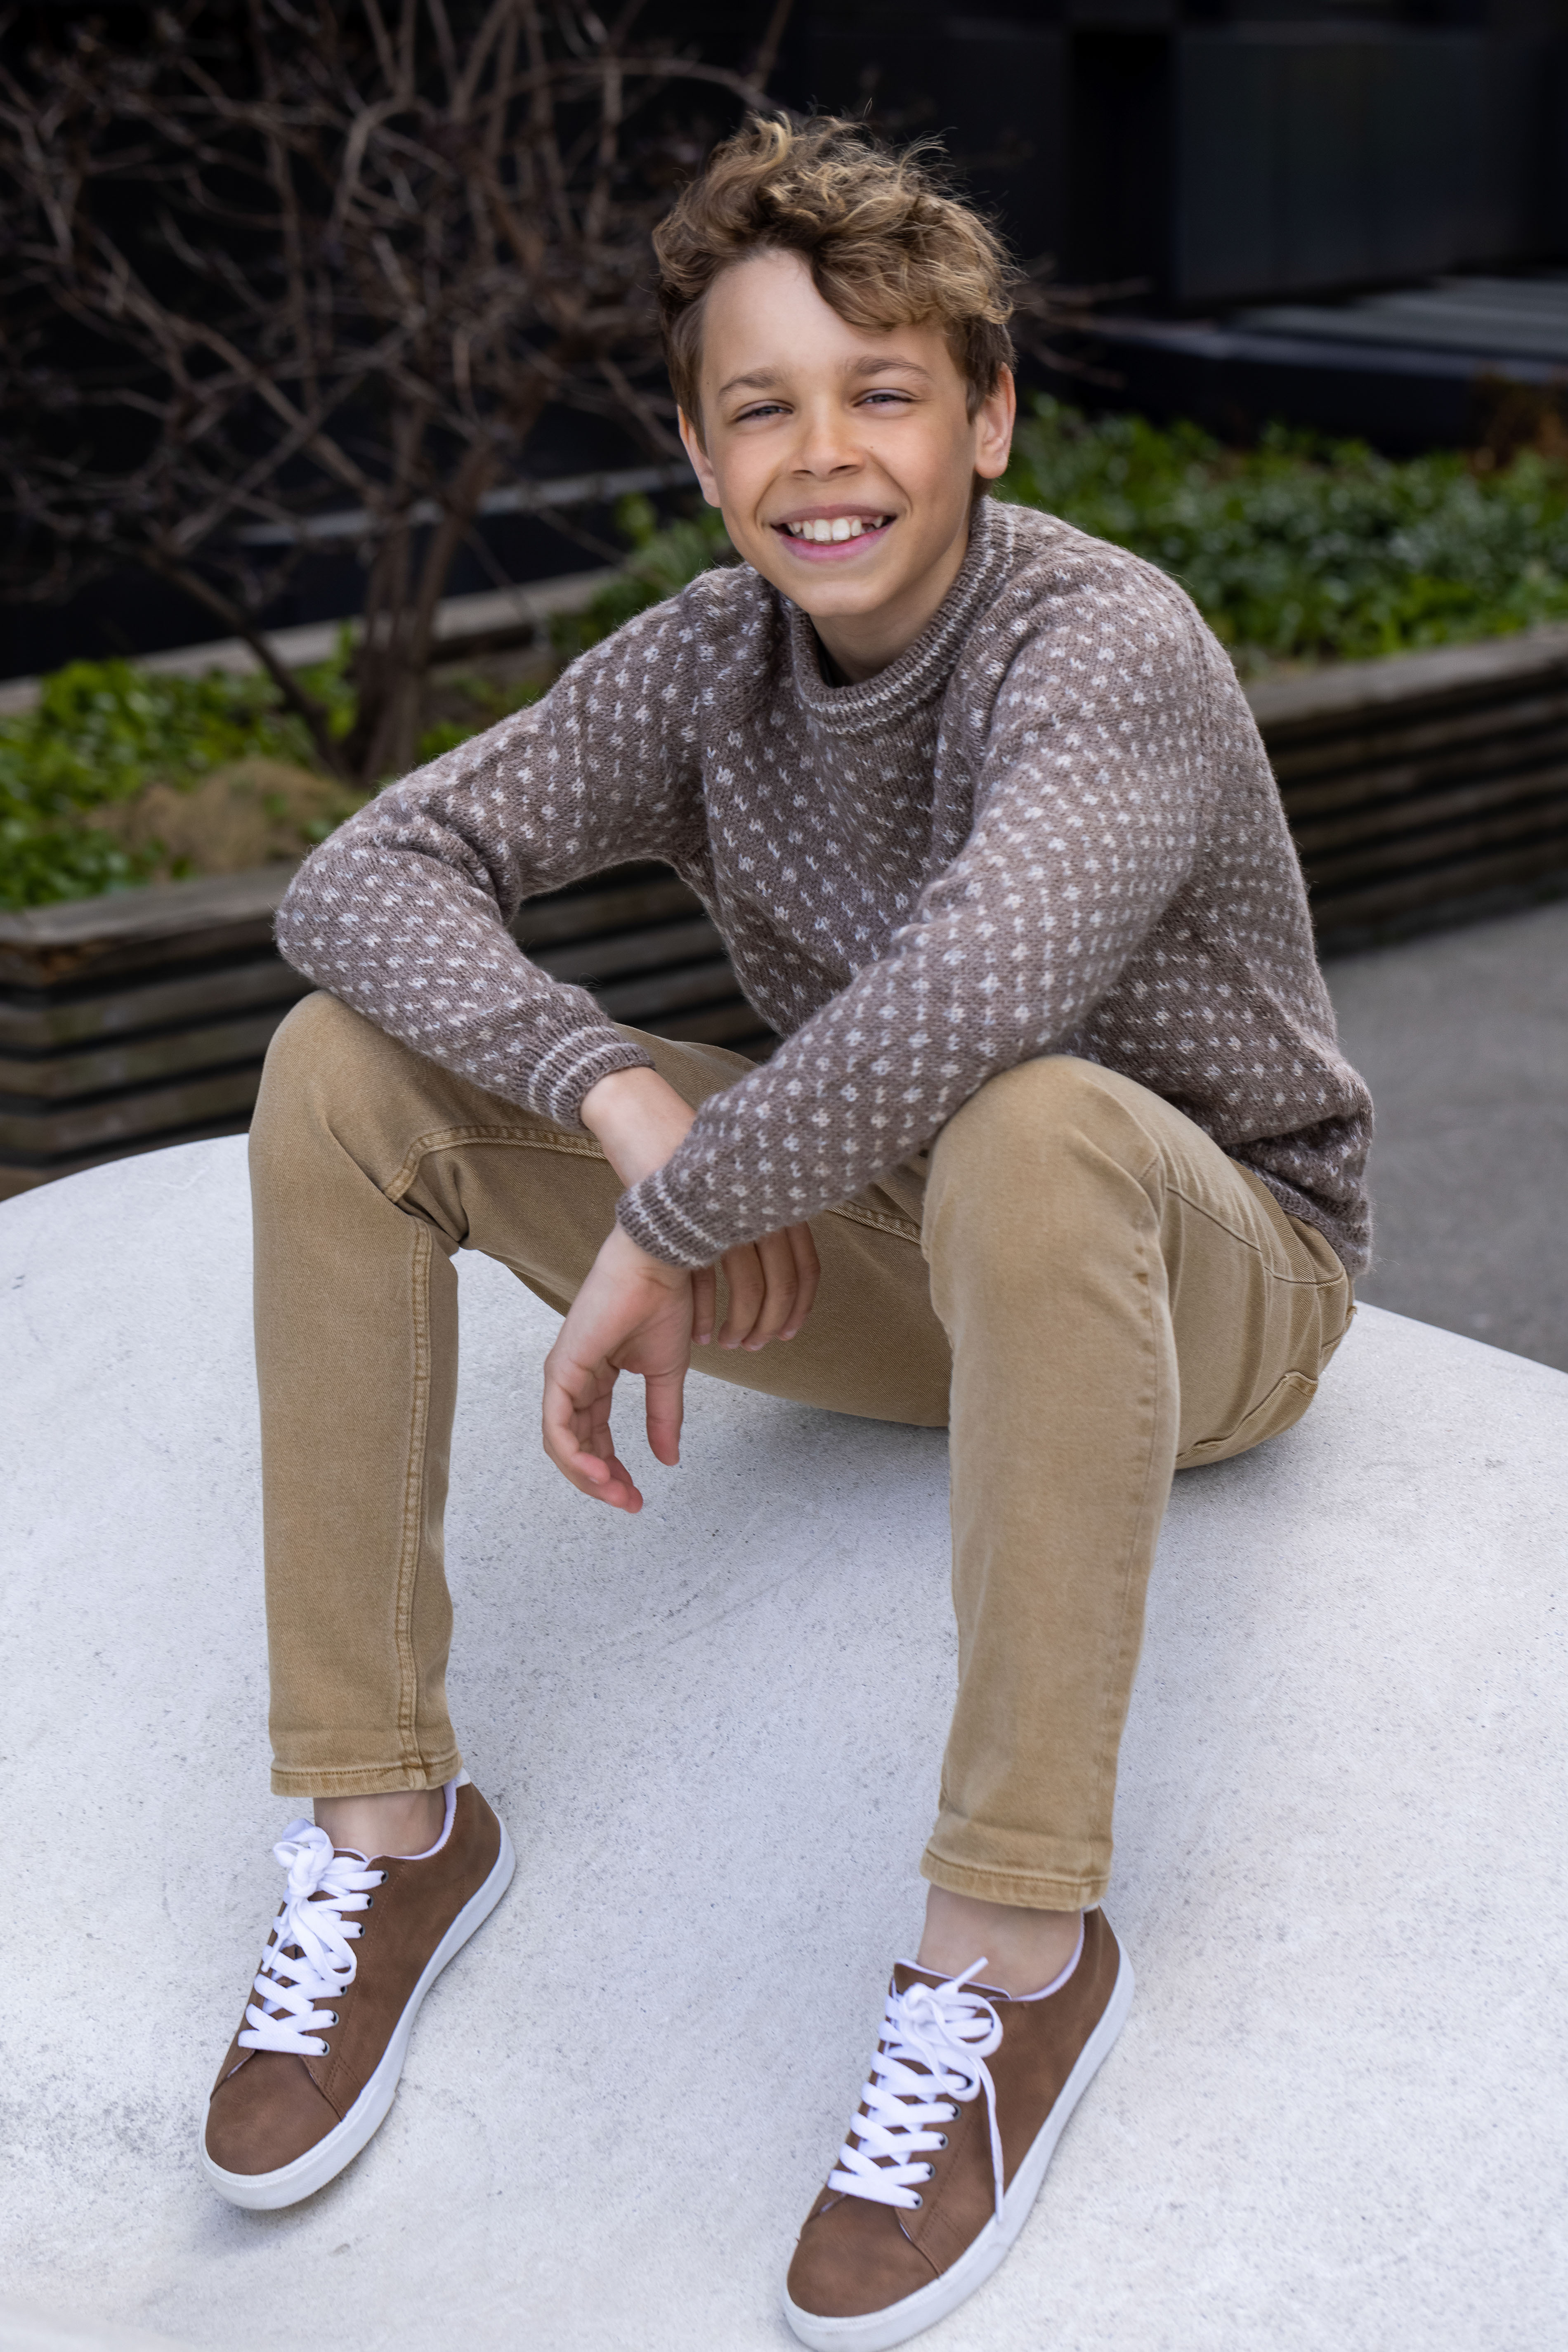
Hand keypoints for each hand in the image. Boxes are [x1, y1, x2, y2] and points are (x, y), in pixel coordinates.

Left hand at [541, 1224, 694, 1512]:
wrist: (659, 1267)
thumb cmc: (662, 1305)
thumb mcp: (667, 1374)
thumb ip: (664, 1418)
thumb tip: (669, 1459)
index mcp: (593, 1380)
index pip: (594, 1435)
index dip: (614, 1469)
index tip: (637, 1496)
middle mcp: (571, 1381)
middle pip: (574, 1446)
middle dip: (600, 1481)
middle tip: (630, 1502)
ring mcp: (562, 1376)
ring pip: (562, 1443)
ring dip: (589, 1475)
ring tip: (619, 1493)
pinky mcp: (561, 1370)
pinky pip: (558, 1426)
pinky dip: (575, 1454)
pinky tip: (600, 1472)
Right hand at [578, 1065, 820, 1349]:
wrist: (653, 1131)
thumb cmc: (696, 1167)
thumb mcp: (741, 1195)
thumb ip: (762, 1227)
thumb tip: (779, 1273)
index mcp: (780, 1203)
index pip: (807, 1267)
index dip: (800, 1306)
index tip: (787, 1332)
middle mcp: (763, 1211)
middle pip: (781, 1283)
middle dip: (769, 1322)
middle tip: (752, 1345)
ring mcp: (730, 1217)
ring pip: (749, 1286)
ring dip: (742, 1324)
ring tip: (728, 1342)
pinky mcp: (695, 1224)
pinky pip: (710, 1281)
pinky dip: (707, 1312)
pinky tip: (701, 1330)